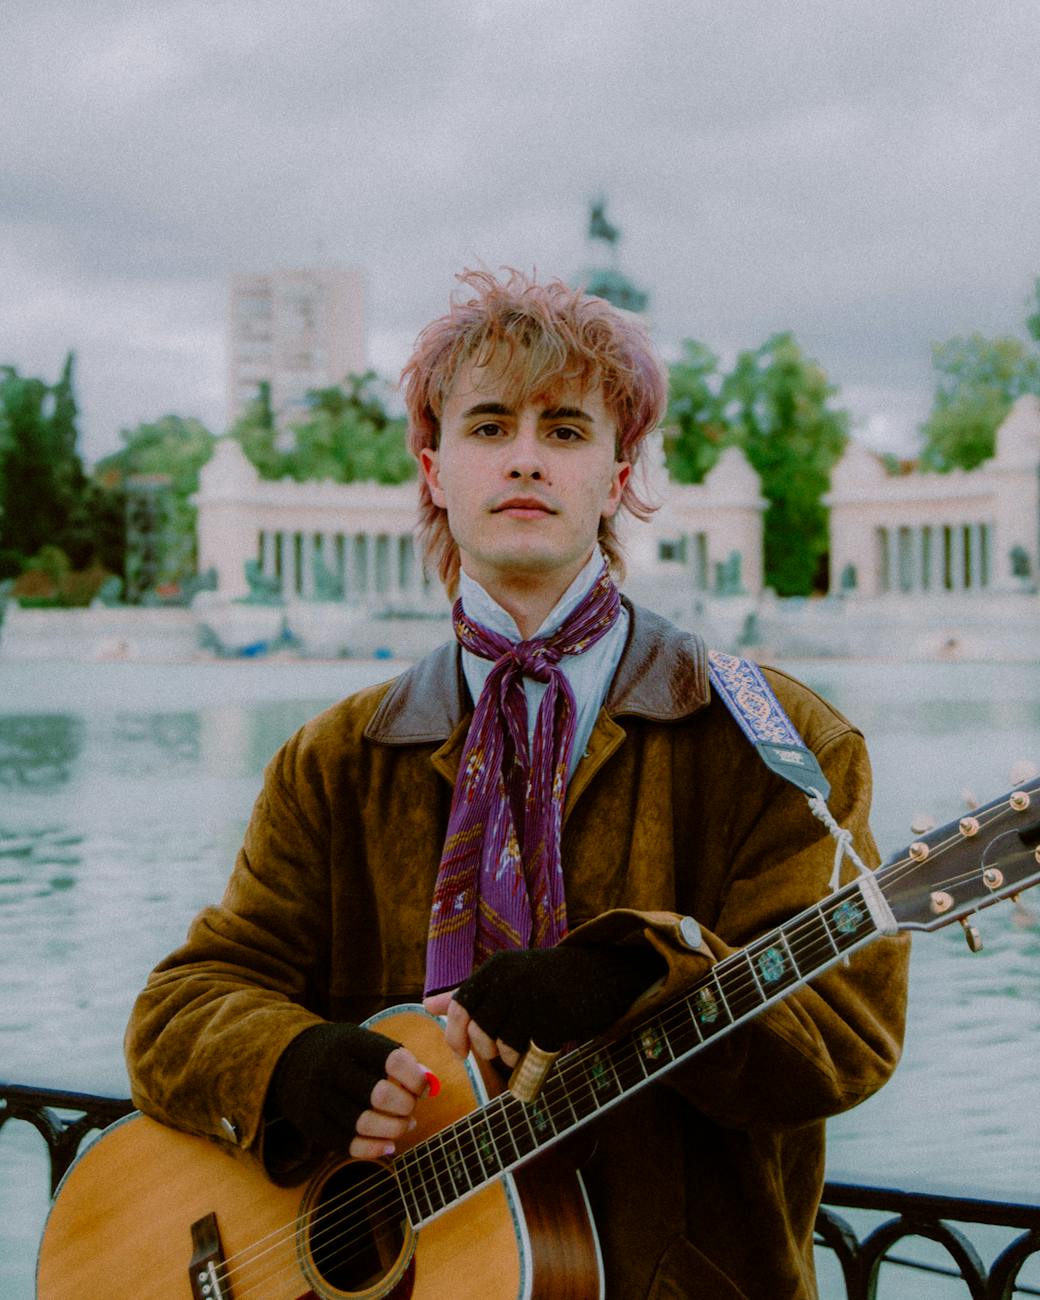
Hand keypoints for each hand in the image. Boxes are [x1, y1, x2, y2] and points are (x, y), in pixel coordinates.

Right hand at [271, 1022, 430, 1159]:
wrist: (289, 1058)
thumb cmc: (342, 1052)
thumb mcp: (365, 1043)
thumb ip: (398, 1060)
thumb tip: (430, 1082)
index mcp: (350, 1041)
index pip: (393, 1061)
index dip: (416, 1079)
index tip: (423, 1088)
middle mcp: (330, 1067)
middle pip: (381, 1096)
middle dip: (406, 1107)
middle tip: (412, 1109)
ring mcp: (317, 1096)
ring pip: (365, 1124)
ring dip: (393, 1130)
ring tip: (405, 1125)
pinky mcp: (309, 1122)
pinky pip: (345, 1144)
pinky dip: (372, 1149)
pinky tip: (388, 1145)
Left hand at [423, 944, 664, 1064]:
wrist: (602, 974)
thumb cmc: (548, 981)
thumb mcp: (507, 980)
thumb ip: (470, 994)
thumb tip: (427, 1005)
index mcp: (495, 968)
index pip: (460, 1007)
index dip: (455, 1035)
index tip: (461, 1052)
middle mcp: (509, 979)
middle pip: (480, 1032)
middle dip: (487, 1049)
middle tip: (503, 1047)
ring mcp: (531, 998)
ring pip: (503, 1046)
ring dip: (512, 1056)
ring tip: (526, 1043)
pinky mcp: (552, 1018)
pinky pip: (529, 1052)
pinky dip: (532, 1057)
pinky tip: (544, 1044)